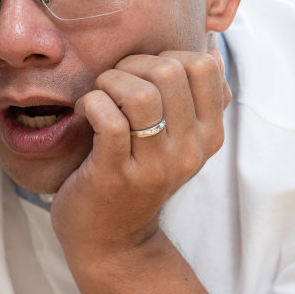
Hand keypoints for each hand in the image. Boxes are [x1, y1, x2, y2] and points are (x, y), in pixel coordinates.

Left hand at [52, 48, 229, 261]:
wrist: (112, 242)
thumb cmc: (135, 180)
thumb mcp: (177, 143)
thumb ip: (196, 102)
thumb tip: (211, 51)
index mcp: (208, 134)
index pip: (204, 66)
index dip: (166, 55)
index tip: (141, 75)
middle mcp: (189, 150)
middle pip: (171, 71)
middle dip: (132, 65)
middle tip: (112, 83)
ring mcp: (154, 165)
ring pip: (141, 94)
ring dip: (110, 82)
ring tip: (98, 95)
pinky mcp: (116, 175)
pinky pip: (109, 120)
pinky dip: (91, 103)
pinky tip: (84, 111)